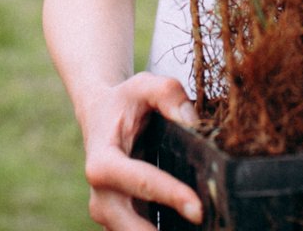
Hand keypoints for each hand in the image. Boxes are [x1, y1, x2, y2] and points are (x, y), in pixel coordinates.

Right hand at [80, 72, 202, 230]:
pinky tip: (187, 227)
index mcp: (102, 162)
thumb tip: (192, 120)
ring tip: (201, 229)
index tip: (198, 208)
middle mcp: (100, 195)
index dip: (170, 195)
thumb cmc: (124, 100)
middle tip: (202, 227)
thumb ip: (168, 93)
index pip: (140, 182)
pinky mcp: (118, 220)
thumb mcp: (143, 85)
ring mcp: (107, 212)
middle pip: (130, 226)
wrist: (100, 115)